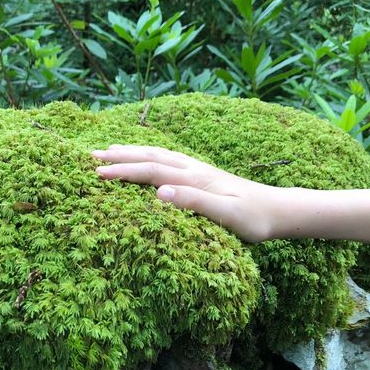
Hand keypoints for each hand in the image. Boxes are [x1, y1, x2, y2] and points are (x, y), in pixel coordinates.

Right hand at [91, 144, 282, 242]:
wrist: (279, 210)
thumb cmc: (254, 218)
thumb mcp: (227, 215)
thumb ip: (194, 203)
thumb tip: (159, 193)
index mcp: (195, 178)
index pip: (151, 172)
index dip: (123, 171)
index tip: (97, 173)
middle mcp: (193, 168)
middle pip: (149, 157)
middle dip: (119, 156)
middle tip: (90, 156)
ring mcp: (197, 169)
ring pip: (157, 155)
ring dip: (131, 152)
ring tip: (109, 150)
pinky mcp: (202, 174)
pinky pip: (167, 159)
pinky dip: (148, 155)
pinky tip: (145, 157)